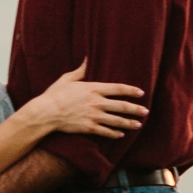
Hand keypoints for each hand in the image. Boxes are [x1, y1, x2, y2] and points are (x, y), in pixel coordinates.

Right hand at [30, 60, 146, 139]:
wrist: (47, 112)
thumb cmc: (55, 94)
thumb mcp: (68, 78)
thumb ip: (81, 70)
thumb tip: (87, 58)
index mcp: (94, 89)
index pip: (118, 89)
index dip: (131, 90)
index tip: (141, 93)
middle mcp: (97, 103)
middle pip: (122, 106)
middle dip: (136, 109)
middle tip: (146, 111)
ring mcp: (94, 117)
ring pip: (117, 121)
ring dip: (129, 123)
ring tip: (138, 124)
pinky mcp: (89, 128)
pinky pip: (106, 132)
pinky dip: (115, 134)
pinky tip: (121, 134)